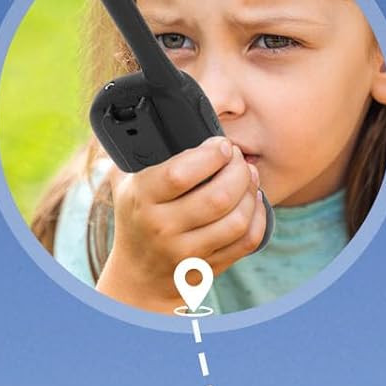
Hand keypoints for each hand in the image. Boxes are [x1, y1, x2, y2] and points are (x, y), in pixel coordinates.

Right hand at [95, 137, 267, 311]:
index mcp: (142, 197)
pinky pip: (247, 241)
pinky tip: (256, 203)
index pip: (181, 173)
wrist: (140, 275)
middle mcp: (164, 226)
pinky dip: (259, 218)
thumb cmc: (137, 217)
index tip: (223, 145)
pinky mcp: (210, 266)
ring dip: (252, 194)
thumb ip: (140, 152)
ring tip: (250, 178)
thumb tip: (160, 111)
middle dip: (238, 172)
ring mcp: (188, 250)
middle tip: (240, 159)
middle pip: (218, 196)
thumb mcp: (125, 181)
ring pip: (237, 220)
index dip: (211, 156)